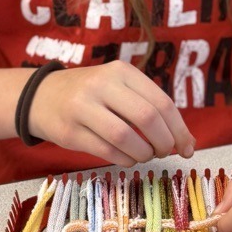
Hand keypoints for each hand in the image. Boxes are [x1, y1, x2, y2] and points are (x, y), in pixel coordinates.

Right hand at [27, 60, 194, 165]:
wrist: (42, 96)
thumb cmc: (93, 95)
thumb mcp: (120, 88)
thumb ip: (152, 108)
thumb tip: (188, 141)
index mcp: (121, 72)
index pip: (161, 102)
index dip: (179, 129)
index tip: (188, 147)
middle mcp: (102, 85)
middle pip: (147, 118)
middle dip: (164, 143)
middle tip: (166, 152)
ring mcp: (83, 108)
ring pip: (126, 137)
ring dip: (144, 154)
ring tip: (146, 155)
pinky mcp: (70, 132)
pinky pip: (107, 151)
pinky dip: (125, 160)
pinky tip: (128, 158)